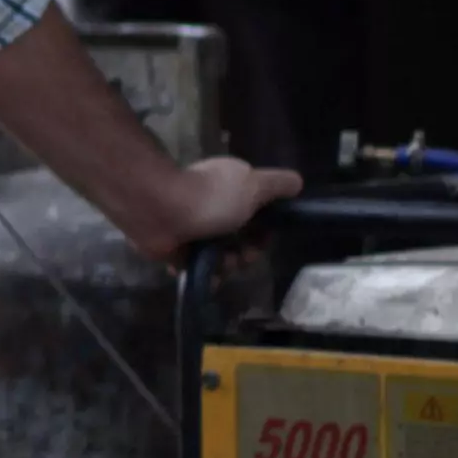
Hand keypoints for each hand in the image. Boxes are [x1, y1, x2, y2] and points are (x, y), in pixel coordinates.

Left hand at [127, 156, 303, 265]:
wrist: (160, 212)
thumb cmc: (212, 197)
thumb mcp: (254, 185)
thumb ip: (277, 184)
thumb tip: (297, 183)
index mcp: (232, 188)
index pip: (259, 213)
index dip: (268, 228)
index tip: (268, 236)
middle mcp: (215, 207)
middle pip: (243, 239)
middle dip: (249, 252)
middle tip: (244, 255)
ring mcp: (196, 230)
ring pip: (224, 256)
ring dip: (228, 265)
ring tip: (221, 263)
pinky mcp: (180, 250)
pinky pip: (202, 268)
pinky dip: (207, 274)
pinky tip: (207, 274)